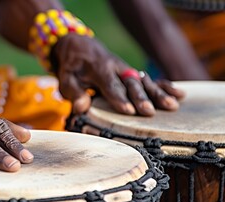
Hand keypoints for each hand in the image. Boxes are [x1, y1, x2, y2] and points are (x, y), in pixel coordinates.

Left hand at [52, 34, 185, 115]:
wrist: (80, 45)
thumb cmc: (72, 66)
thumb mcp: (65, 78)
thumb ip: (73, 92)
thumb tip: (81, 108)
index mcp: (99, 68)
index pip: (110, 84)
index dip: (119, 98)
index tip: (128, 111)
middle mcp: (116, 67)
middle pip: (130, 83)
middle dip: (141, 97)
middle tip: (149, 112)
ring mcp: (127, 69)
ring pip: (144, 81)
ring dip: (158, 93)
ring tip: (172, 106)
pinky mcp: (133, 73)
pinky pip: (151, 78)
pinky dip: (165, 86)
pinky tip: (180, 95)